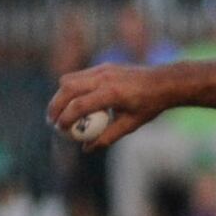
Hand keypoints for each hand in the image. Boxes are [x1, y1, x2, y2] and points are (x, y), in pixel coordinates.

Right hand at [47, 63, 165, 149]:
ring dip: (60, 95)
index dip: (66, 118)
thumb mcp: (130, 125)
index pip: (80, 105)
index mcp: (111, 93)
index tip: (59, 129)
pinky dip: (70, 88)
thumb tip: (86, 148)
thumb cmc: (149, 106)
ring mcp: (102, 69)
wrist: (163, 82)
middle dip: (55, 105)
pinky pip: (79, 76)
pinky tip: (71, 101)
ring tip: (58, 112)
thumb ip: (107, 137)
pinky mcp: (102, 67)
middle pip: (68, 88)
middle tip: (52, 121)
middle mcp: (104, 78)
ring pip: (69, 79)